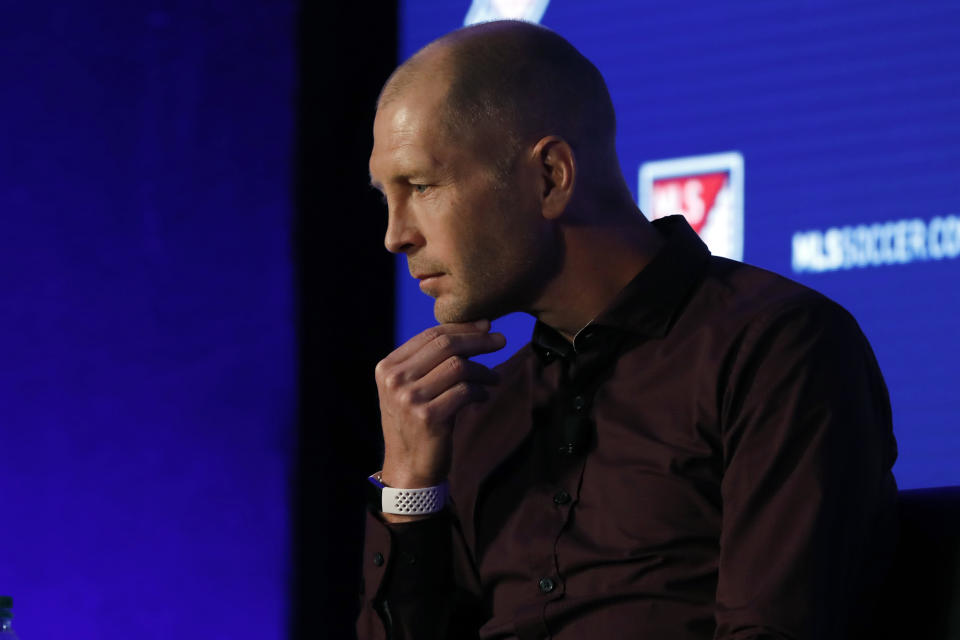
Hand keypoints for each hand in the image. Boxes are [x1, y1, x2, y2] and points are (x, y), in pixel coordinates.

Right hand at [375, 319, 505, 494]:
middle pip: (445, 345)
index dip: (462, 327)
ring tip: (494, 378)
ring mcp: (409, 398)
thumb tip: (475, 328)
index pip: (430, 335)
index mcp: (388, 367)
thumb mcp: (414, 388)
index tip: (486, 326)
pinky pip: (464, 391)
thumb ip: (432, 361)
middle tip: (500, 340)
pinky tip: (484, 396)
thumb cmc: (418, 424)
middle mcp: (394, 380)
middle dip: (477, 340)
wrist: (409, 468)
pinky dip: (480, 391)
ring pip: (458, 366)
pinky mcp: (428, 417)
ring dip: (483, 370)